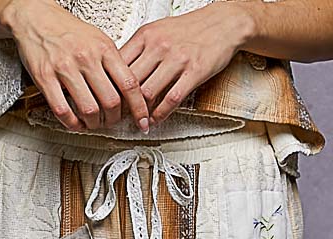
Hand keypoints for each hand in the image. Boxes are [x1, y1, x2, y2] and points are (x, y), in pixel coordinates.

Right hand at [2, 0, 149, 131]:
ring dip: (94, 124)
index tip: (142, 121)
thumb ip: (113, 64)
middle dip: (114, 120)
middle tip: (111, 121)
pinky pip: (63, 111)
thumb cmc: (68, 31)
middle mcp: (86, 57)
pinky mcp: (45, 78)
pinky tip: (76, 123)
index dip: (139, 108)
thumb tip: (129, 92)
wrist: (36, 16)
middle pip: (111, 102)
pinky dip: (73, 124)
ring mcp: (65, 68)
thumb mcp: (98, 40)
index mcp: (103, 48)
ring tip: (94, 123)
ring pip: (89, 110)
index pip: (129, 84)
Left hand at [118, 4, 250, 126]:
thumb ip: (139, 50)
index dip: (111, 86)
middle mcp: (159, 46)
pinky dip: (160, 115)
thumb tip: (119, 71)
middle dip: (123, 104)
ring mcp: (177, 59)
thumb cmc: (190, 30)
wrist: (223, 23)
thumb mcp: (158, 31)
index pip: (119, 64)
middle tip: (119, 117)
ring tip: (137, 121)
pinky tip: (155, 121)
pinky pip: (171, 99)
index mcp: (146, 35)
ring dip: (140, 113)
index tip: (110, 100)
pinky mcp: (194, 72)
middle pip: (130, 82)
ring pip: (148, 93)